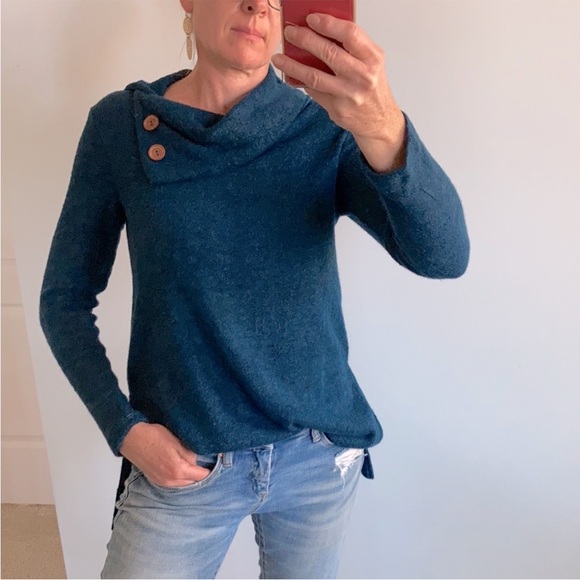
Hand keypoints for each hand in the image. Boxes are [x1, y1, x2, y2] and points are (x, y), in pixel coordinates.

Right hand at [119, 423, 209, 486]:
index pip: (202, 476)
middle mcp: (170, 481)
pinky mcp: (156, 480)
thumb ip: (191, 454)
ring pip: (184, 483)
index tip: (215, 461)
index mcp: (178, 470)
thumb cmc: (154, 436)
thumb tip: (200, 461)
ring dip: (190, 476)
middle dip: (200, 473)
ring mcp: (162, 482)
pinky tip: (180, 467)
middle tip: (205, 462)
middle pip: (194, 482)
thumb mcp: (177, 441)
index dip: (209, 468)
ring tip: (192, 463)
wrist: (132, 438)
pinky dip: (180, 477)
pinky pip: (174, 482)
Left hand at [271, 14, 405, 172]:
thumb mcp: (371, 62)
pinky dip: (301, 82)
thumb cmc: (372, 87)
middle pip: (329, 53)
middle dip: (305, 40)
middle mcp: (362, 76)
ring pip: (315, 77)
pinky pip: (314, 92)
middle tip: (290, 33)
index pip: (350, 34)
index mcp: (373, 58)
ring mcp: (349, 95)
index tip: (311, 19)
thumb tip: (320, 31)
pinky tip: (291, 75)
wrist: (379, 120)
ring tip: (279, 58)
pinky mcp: (337, 109)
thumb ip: (352, 47)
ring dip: (293, 66)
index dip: (328, 24)